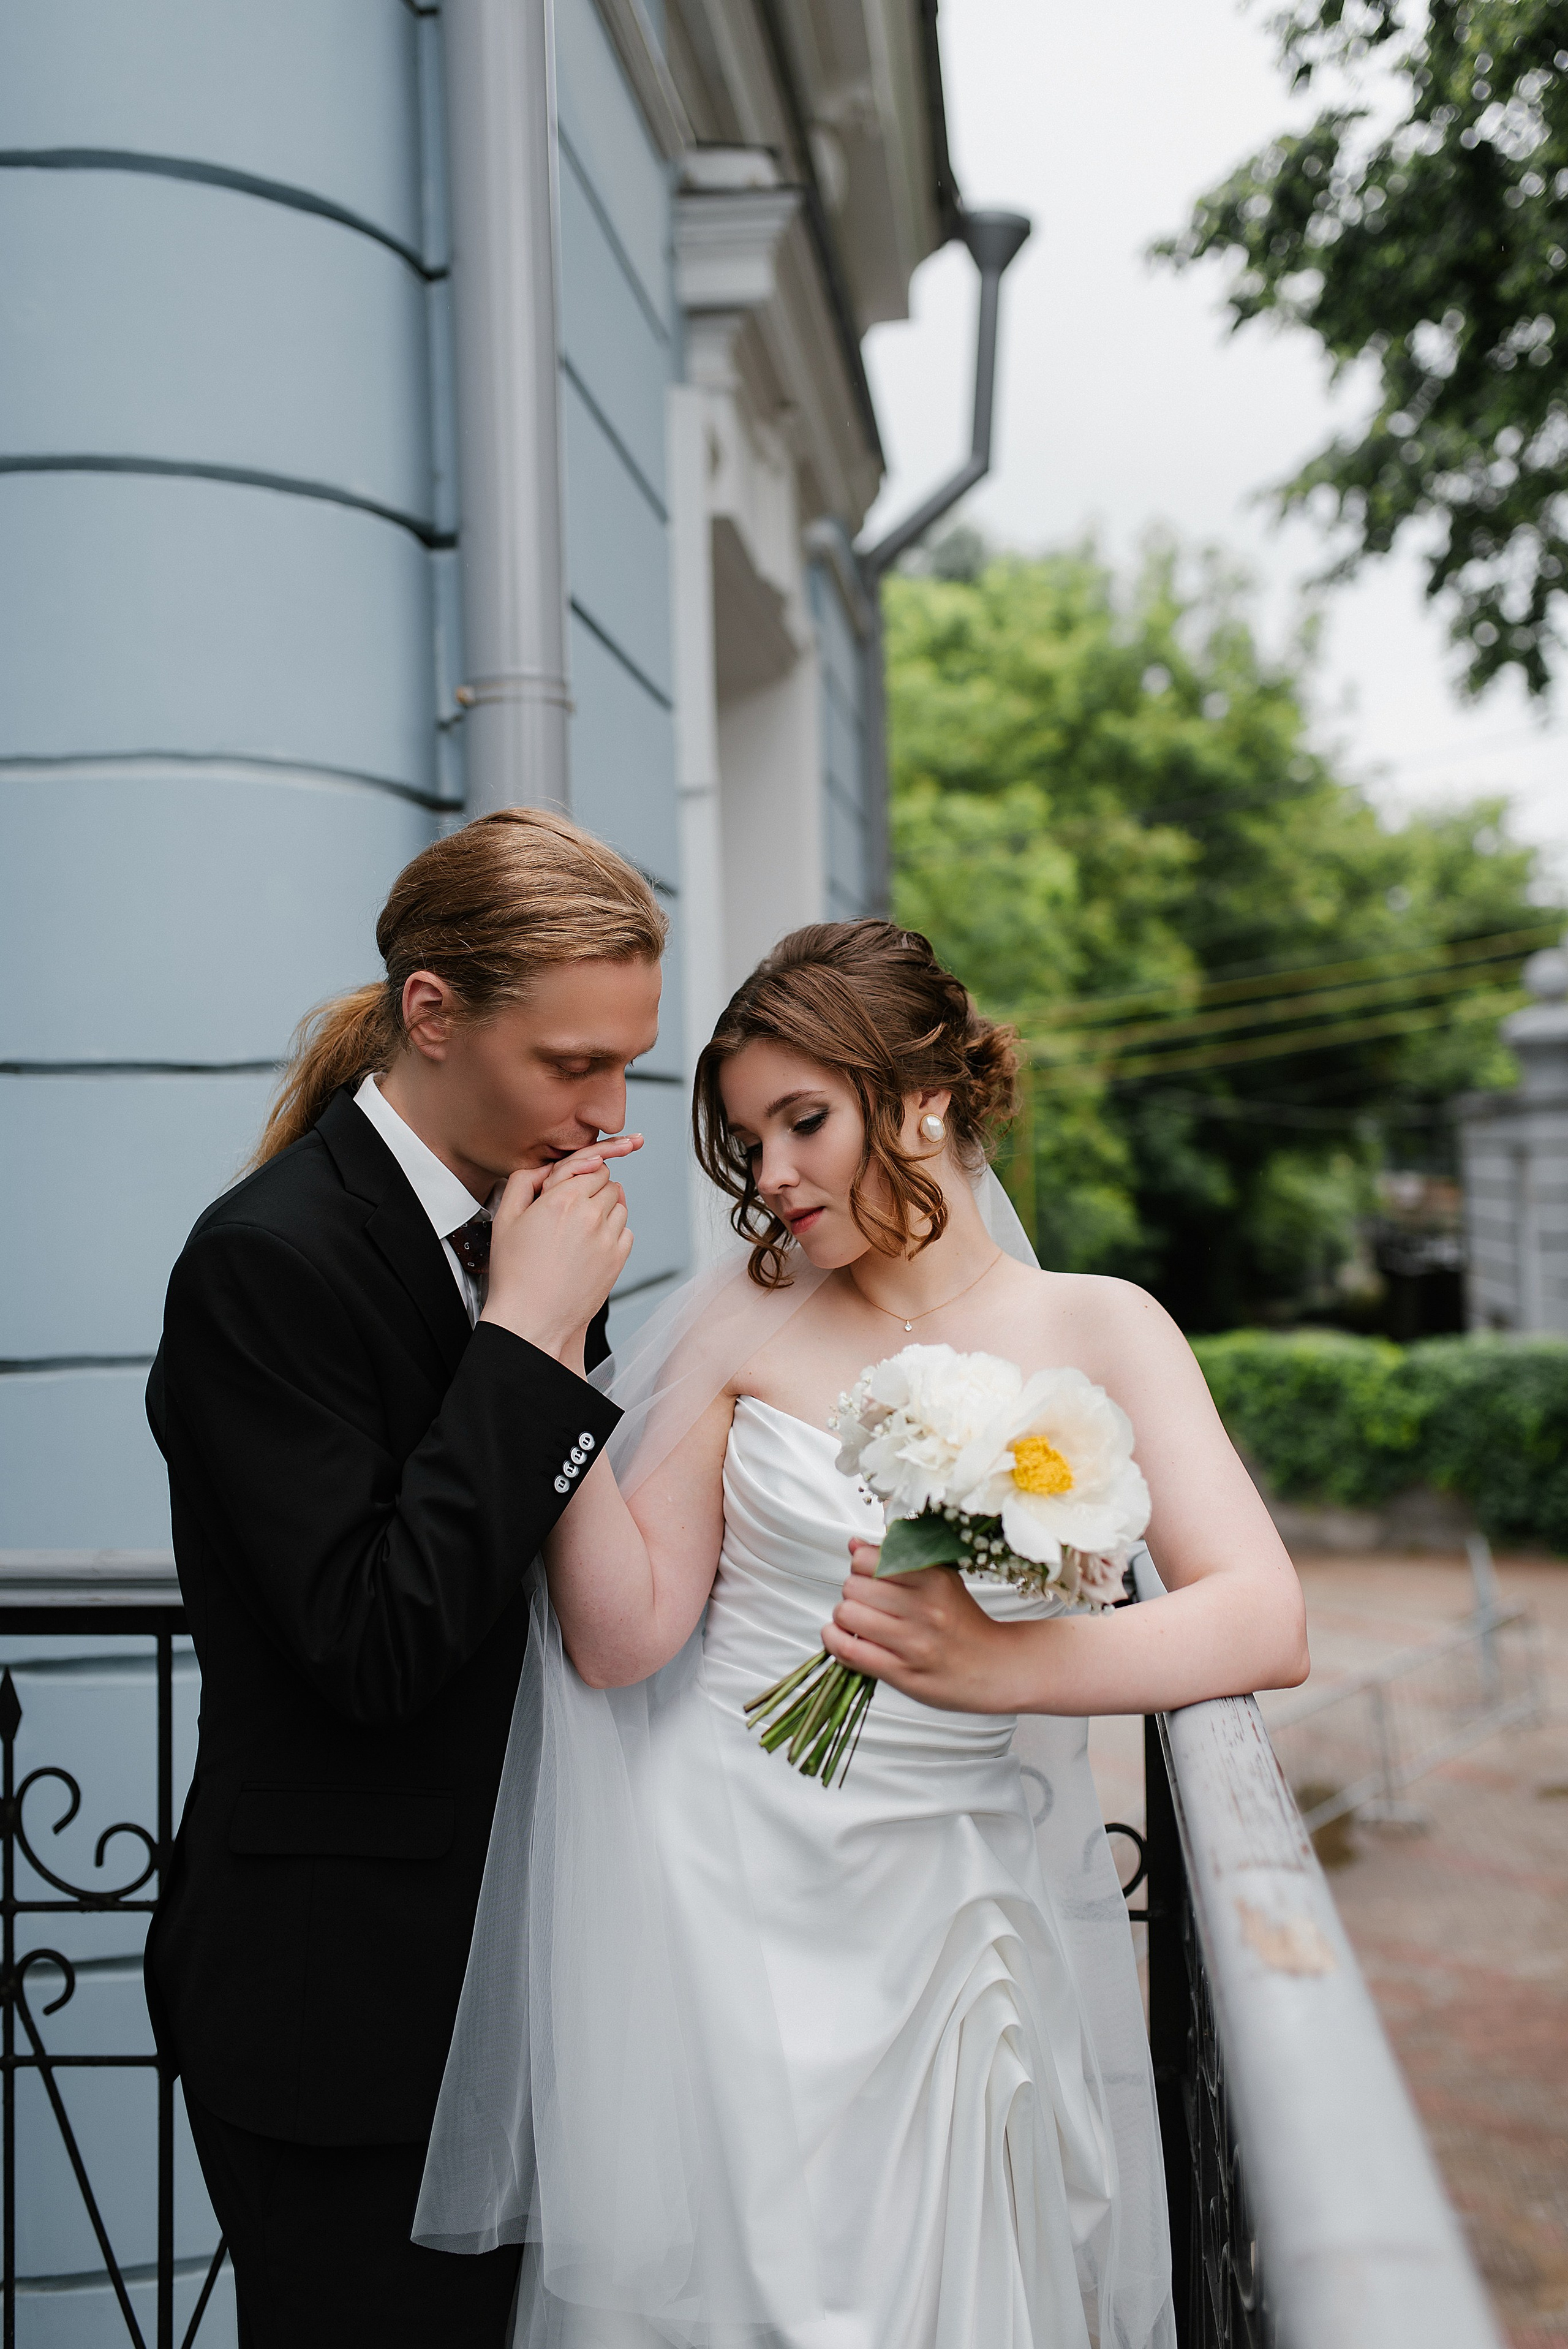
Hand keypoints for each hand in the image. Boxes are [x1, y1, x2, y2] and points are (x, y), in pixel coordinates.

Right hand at [480, 1136, 641, 1360]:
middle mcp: (590, 1215)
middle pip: (609, 1184)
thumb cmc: (515, 1274)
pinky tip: (592, 1245)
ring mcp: (607, 1238)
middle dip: (594, 1191)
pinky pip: (627, 1231)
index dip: (582, 1175)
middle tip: (574, 1209)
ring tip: (581, 1229)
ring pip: (620, 1206)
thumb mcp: (504, 1219)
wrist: (532, 1319)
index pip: (592, 1167)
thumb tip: (546, 1168)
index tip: (574, 1186)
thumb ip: (523, 1182)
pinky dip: (614, 1233)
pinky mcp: (618, 1259)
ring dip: (606, 1211)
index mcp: (562, 1200)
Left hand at [821, 1538, 1020, 1713]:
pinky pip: (848, 1650)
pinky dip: (836, 1642)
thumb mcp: (942, 1581)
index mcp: (933, 1579)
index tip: (870, 1577)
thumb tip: (854, 1544)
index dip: (861, 1567)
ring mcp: (912, 1641)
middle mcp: (923, 1608)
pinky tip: (844, 1638)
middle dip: (853, 1593)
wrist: (995, 1669)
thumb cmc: (965, 1626)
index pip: (868, 1559)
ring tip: (859, 1622)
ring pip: (846, 1615)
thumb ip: (898, 1559)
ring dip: (844, 1619)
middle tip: (867, 1604)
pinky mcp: (901, 1672)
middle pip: (853, 1586)